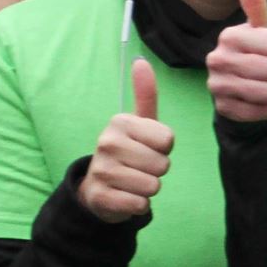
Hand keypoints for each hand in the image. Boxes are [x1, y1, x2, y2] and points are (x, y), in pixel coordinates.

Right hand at [79, 59, 175, 221]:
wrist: (98, 188)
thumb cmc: (128, 152)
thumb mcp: (138, 123)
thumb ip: (145, 95)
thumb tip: (141, 61)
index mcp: (120, 122)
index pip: (168, 140)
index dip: (163, 149)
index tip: (147, 147)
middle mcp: (107, 143)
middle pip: (163, 164)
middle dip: (157, 170)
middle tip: (139, 167)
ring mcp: (102, 170)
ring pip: (153, 185)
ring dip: (148, 188)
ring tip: (132, 181)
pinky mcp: (102, 197)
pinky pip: (141, 204)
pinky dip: (138, 205)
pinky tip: (125, 196)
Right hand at [206, 0, 266, 122]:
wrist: (245, 91)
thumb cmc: (259, 54)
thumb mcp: (262, 28)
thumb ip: (256, 1)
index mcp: (228, 36)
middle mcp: (216, 59)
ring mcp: (216, 85)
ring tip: (261, 84)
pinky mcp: (223, 109)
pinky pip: (262, 111)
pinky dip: (266, 108)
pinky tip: (255, 101)